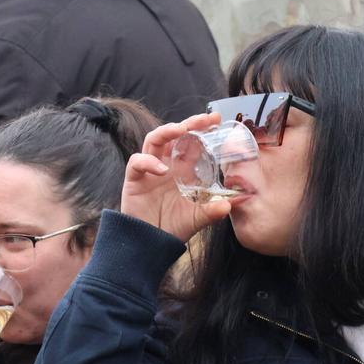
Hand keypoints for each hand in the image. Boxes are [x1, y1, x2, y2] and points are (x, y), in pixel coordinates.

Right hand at [122, 112, 231, 241]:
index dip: (202, 129)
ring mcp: (149, 170)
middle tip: (203, 119)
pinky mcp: (134, 179)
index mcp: (183, 169)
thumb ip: (212, 211)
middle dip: (188, 123)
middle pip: (174, 134)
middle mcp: (166, 164)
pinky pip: (137, 162)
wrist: (151, 243)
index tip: (216, 120)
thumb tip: (229, 205)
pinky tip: (161, 168)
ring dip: (166, 132)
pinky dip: (148, 161)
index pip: (193, 142)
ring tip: (179, 130)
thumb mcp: (197, 218)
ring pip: (153, 140)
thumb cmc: (174, 227)